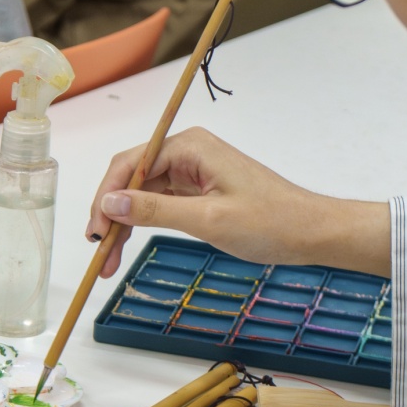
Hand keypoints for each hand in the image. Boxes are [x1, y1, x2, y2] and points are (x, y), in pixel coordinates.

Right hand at [85, 126, 388, 277]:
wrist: (312, 232)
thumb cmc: (272, 222)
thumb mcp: (208, 221)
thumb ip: (156, 211)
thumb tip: (110, 203)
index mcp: (190, 147)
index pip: (128, 165)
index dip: (104, 199)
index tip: (94, 232)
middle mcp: (190, 152)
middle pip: (132, 178)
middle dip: (112, 215)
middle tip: (99, 254)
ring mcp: (196, 170)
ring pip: (144, 193)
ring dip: (126, 223)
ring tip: (110, 259)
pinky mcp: (202, 189)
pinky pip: (163, 202)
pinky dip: (146, 223)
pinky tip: (131, 243)